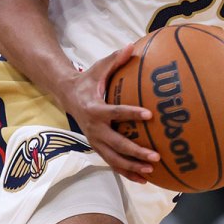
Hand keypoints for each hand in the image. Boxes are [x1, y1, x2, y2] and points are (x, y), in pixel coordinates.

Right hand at [58, 45, 159, 183]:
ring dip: (132, 166)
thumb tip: (133, 45)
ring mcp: (95, 141)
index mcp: (94, 109)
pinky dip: (127, 172)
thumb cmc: (88, 80)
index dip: (131, 114)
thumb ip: (116, 59)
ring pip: (114, 159)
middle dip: (135, 151)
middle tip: (155, 154)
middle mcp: (94, 129)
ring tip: (152, 170)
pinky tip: (144, 179)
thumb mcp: (99, 68)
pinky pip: (113, 163)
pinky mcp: (98, 148)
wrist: (67, 96)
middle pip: (116, 144)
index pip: (115, 113)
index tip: (149, 115)